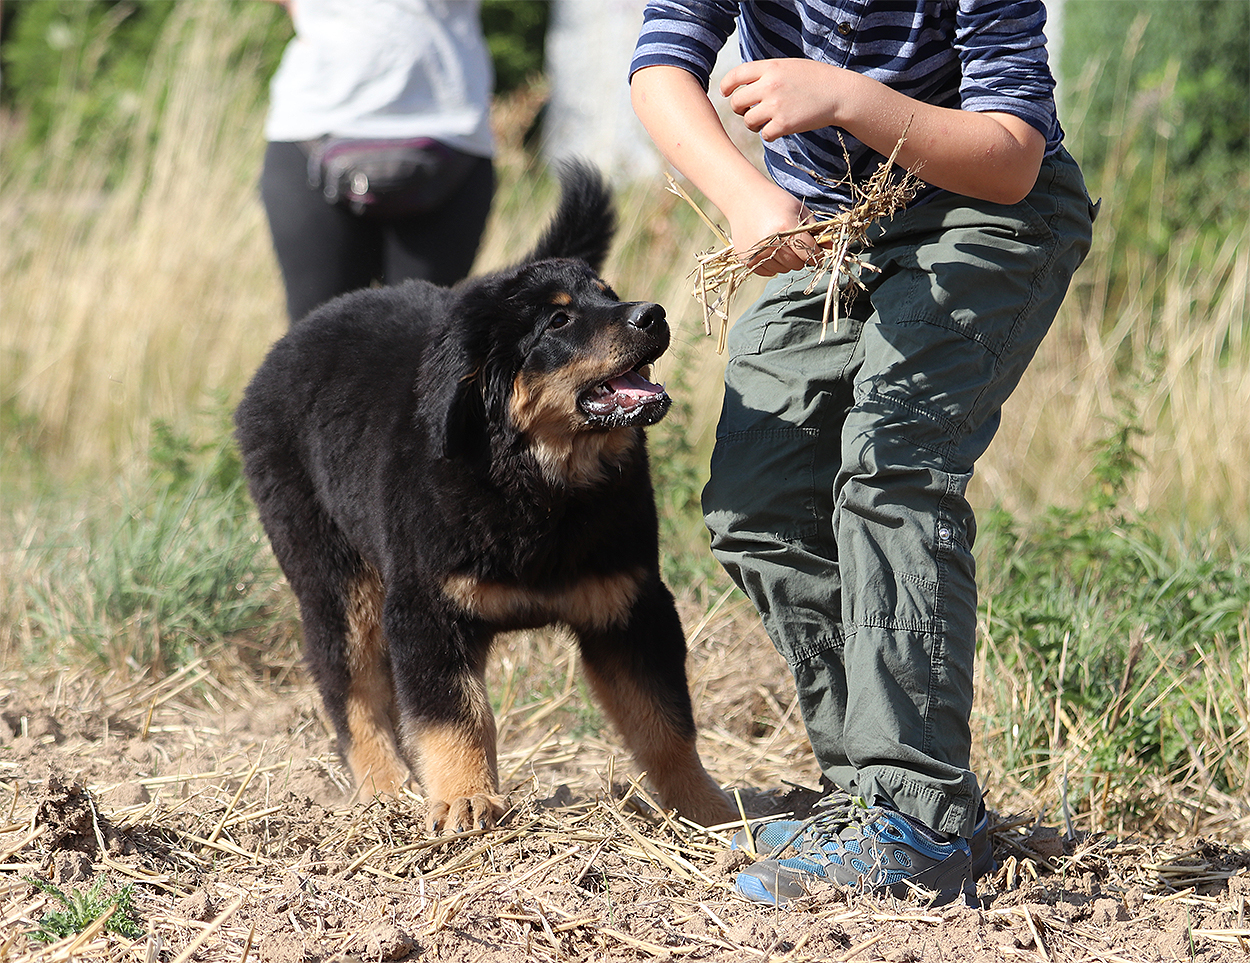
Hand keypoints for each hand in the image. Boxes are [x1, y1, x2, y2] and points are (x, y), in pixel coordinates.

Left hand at [720, 59, 853, 141]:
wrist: (839, 93)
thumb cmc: (814, 80)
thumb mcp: (788, 66)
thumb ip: (766, 73)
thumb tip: (741, 86)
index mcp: (771, 67)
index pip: (736, 75)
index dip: (726, 86)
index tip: (725, 93)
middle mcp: (770, 85)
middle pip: (736, 102)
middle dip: (740, 109)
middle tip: (750, 112)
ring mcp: (776, 105)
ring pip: (748, 121)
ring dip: (754, 124)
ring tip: (767, 121)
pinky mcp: (784, 124)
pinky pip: (764, 135)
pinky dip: (769, 134)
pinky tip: (779, 129)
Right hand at [724, 182, 820, 277]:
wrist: (744, 198)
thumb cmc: (776, 202)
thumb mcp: (799, 210)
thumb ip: (816, 231)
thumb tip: (832, 248)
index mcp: (786, 227)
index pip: (810, 253)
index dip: (816, 253)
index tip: (816, 249)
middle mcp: (770, 242)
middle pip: (797, 265)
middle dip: (800, 256)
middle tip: (793, 242)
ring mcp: (757, 252)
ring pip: (783, 270)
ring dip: (785, 261)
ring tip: (779, 243)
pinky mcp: (747, 259)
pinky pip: (769, 272)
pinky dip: (772, 264)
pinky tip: (768, 249)